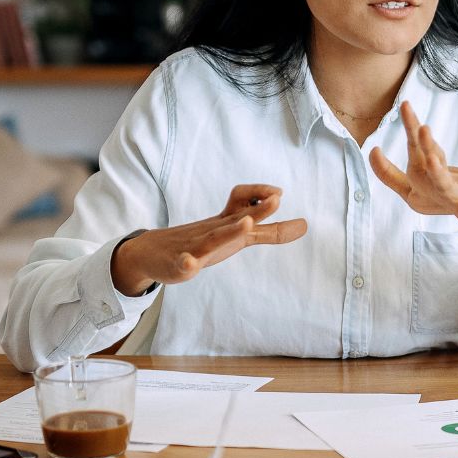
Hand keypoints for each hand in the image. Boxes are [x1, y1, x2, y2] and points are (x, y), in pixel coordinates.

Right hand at [111, 184, 307, 295]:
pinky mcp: (180, 264)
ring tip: (247, 223)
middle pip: (237, 216)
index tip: (281, 193)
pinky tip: (189, 264)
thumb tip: (304, 225)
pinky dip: (187, 263)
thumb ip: (270, 232)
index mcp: (228, 224)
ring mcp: (196, 246)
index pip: (246, 204)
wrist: (153, 252)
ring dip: (231, 230)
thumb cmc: (202, 242)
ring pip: (214, 238)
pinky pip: (184, 263)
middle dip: (259, 208)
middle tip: (278, 197)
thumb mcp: (237, 234)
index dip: (263, 197)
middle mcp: (214, 231)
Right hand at [370, 101, 457, 240]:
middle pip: (421, 171)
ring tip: (433, 158)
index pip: (397, 175)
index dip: (382, 167)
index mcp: (417, 190)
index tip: (374, 149)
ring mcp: (451, 203)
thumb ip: (416, 152)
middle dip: (420, 147)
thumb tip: (374, 149)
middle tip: (420, 126)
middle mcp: (431, 196)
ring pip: (443, 186)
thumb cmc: (456, 187)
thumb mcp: (430, 170)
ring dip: (437, 173)